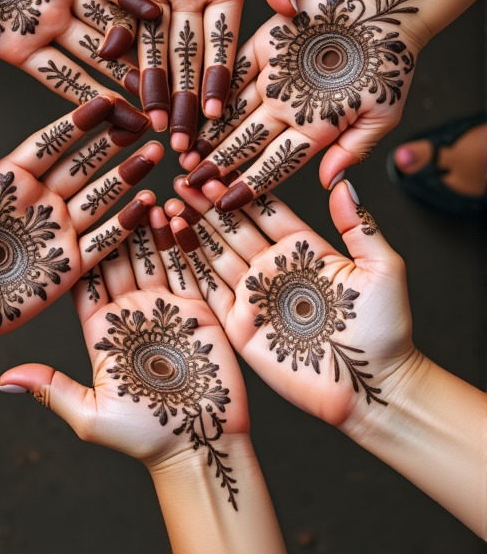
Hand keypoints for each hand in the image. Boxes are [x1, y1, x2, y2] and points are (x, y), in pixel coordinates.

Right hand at [0, 0, 161, 115]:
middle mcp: (48, 22)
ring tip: (164, 66)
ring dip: (135, 43)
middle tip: (158, 106)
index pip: (64, 80)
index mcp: (21, 46)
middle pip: (96, 58)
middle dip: (126, 82)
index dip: (92, 103)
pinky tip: (153, 12)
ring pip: (108, 20)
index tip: (120, 125)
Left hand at [0, 97, 162, 393]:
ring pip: (101, 196)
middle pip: (84, 163)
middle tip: (141, 119)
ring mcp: (58, 231)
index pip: (51, 142)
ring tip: (154, 153)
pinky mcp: (69, 265)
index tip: (105, 100)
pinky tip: (148, 204)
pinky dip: (127, 223)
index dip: (77, 121)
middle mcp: (41, 200)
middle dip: (113, 141)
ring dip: (128, 175)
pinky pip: (104, 240)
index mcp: (10, 179)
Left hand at [0, 207, 248, 506]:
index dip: (78, 243)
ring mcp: (164, 308)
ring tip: (150, 190)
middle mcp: (129, 312)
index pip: (84, 276)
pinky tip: (181, 213)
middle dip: (116, 221)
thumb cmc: (144, 438)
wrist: (200, 447)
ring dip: (151, 223)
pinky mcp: (196, 310)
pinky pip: (188, 268)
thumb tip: (2, 380)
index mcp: (100, 329)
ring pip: (154, 254)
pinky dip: (184, 241)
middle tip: (112, 188)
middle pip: (118, 255)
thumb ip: (51, 388)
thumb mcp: (91, 414)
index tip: (67, 210)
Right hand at [164, 176, 414, 428]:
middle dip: (206, 204)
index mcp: (304, 251)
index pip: (265, 211)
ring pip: (214, 255)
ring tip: (167, 205)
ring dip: (191, 231)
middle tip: (180, 179)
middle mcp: (274, 270)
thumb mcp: (381, 270)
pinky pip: (208, 292)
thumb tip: (343, 181)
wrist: (372, 387)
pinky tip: (171, 243)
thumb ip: (359, 226)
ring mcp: (255, 298)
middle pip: (233, 228)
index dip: (240, 189)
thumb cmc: (386, 331)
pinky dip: (189, 268)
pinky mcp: (240, 327)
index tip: (216, 166)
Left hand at [182, 0, 449, 205]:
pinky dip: (212, 89)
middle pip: (246, 142)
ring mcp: (272, 79)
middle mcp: (288, 108)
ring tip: (184, 151)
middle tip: (190, 182)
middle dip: (219, 163)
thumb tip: (330, 181)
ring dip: (208, 132)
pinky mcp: (261, 47)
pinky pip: (231, 71)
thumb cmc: (393, 61)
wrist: (387, 6)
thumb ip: (355, 146)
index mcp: (316, 129)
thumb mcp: (383, 112)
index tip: (226, 203)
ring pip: (232, 111)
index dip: (252, 184)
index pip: (277, 164)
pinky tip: (191, 106)